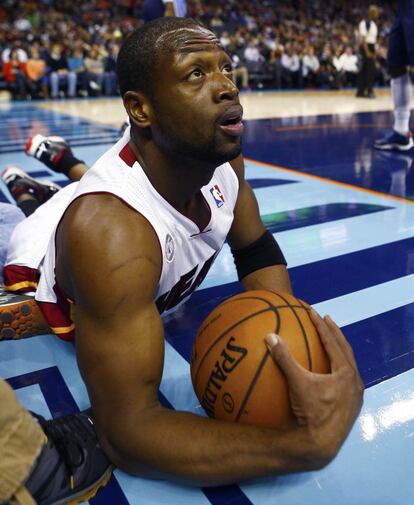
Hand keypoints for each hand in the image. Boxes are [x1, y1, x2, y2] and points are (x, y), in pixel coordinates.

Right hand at [265, 309, 363, 463]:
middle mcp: (354, 382)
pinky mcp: (350, 407)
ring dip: (338, 351)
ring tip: (330, 341)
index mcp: (346, 372)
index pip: (333, 342)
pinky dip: (337, 369)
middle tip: (326, 319)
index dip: (322, 325)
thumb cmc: (312, 413)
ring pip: (348, 366)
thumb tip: (270, 337)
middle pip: (346, 350)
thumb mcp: (297, 383)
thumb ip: (284, 359)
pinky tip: (327, 372)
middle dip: (335, 333)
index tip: (313, 312)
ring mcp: (354, 395)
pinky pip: (345, 380)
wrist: (321, 445)